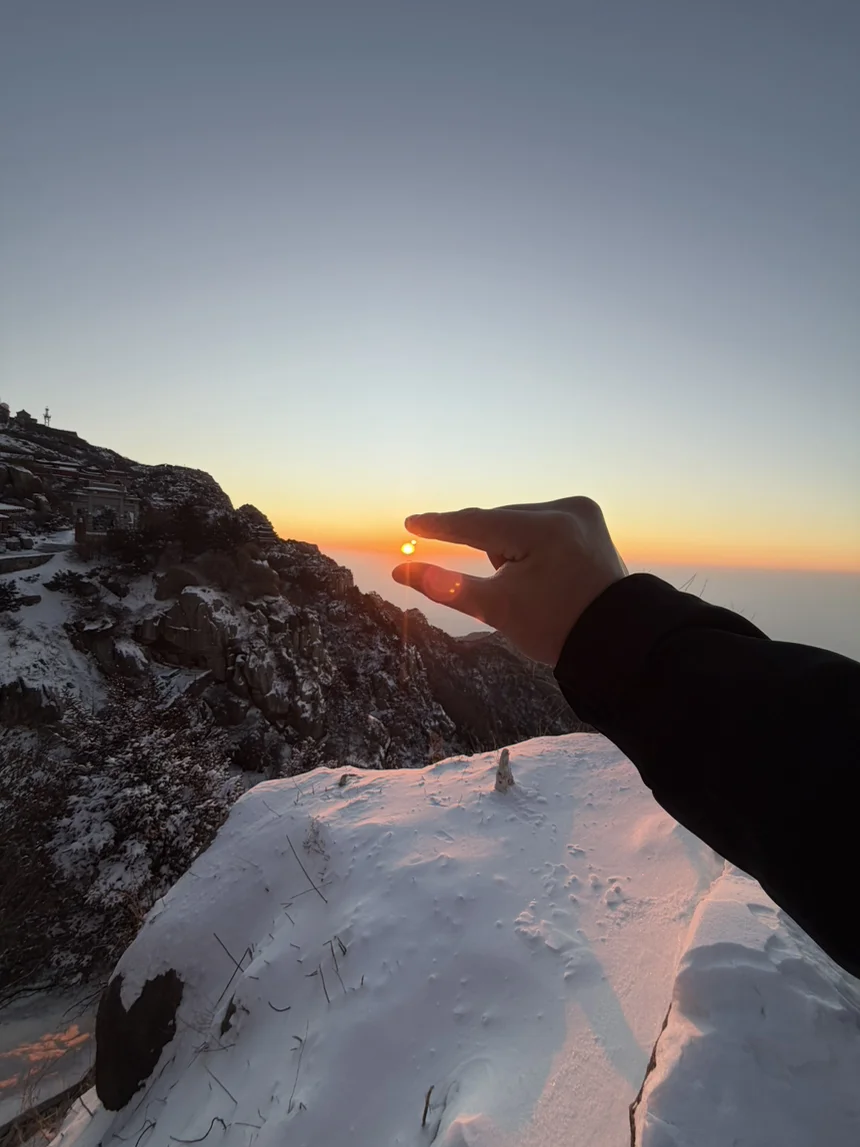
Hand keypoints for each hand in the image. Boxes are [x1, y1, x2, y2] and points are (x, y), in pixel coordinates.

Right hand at [392, 496, 626, 664]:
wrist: (615, 640)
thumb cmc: (554, 628)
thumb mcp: (495, 608)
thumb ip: (447, 587)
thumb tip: (401, 571)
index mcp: (543, 530)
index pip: (478, 524)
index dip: (441, 526)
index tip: (411, 522)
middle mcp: (565, 510)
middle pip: (500, 523)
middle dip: (491, 550)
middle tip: (512, 587)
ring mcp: (581, 511)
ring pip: (519, 522)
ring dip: (510, 545)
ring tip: (534, 584)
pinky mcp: (589, 518)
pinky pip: (541, 523)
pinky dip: (530, 542)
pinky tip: (545, 571)